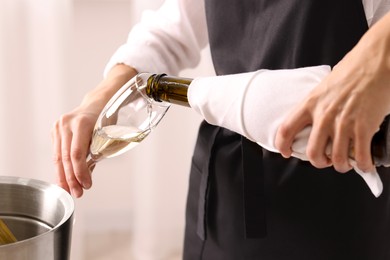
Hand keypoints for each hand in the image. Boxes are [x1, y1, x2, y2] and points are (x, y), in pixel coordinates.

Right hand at [51, 64, 136, 197]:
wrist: (97, 101)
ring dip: (64, 176)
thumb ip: (97, 153)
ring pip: (58, 157)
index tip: (87, 185)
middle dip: (71, 178)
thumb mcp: (107, 133)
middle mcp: (66, 123)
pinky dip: (61, 167)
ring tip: (70, 191)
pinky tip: (64, 179)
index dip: (80, 172)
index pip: (77, 153)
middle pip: (65, 157)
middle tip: (78, 193)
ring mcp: (58, 126)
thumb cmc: (107, 117)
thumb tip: (87, 176)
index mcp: (81, 123)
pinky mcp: (55, 130)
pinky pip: (57, 152)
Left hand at [275, 13, 389, 172]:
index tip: (286, 151)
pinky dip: (363, 164)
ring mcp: (344, 123)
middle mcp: (324, 115)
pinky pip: (360, 156)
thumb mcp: (323, 86)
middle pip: (312, 152)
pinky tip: (364, 163)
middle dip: (318, 162)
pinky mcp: (364, 127)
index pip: (286, 129)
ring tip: (344, 163)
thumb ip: (316, 105)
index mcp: (310, 103)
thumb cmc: (351, 70)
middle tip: (324, 161)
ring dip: (341, 165)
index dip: (283, 145)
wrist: (376, 60)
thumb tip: (313, 122)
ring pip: (336, 159)